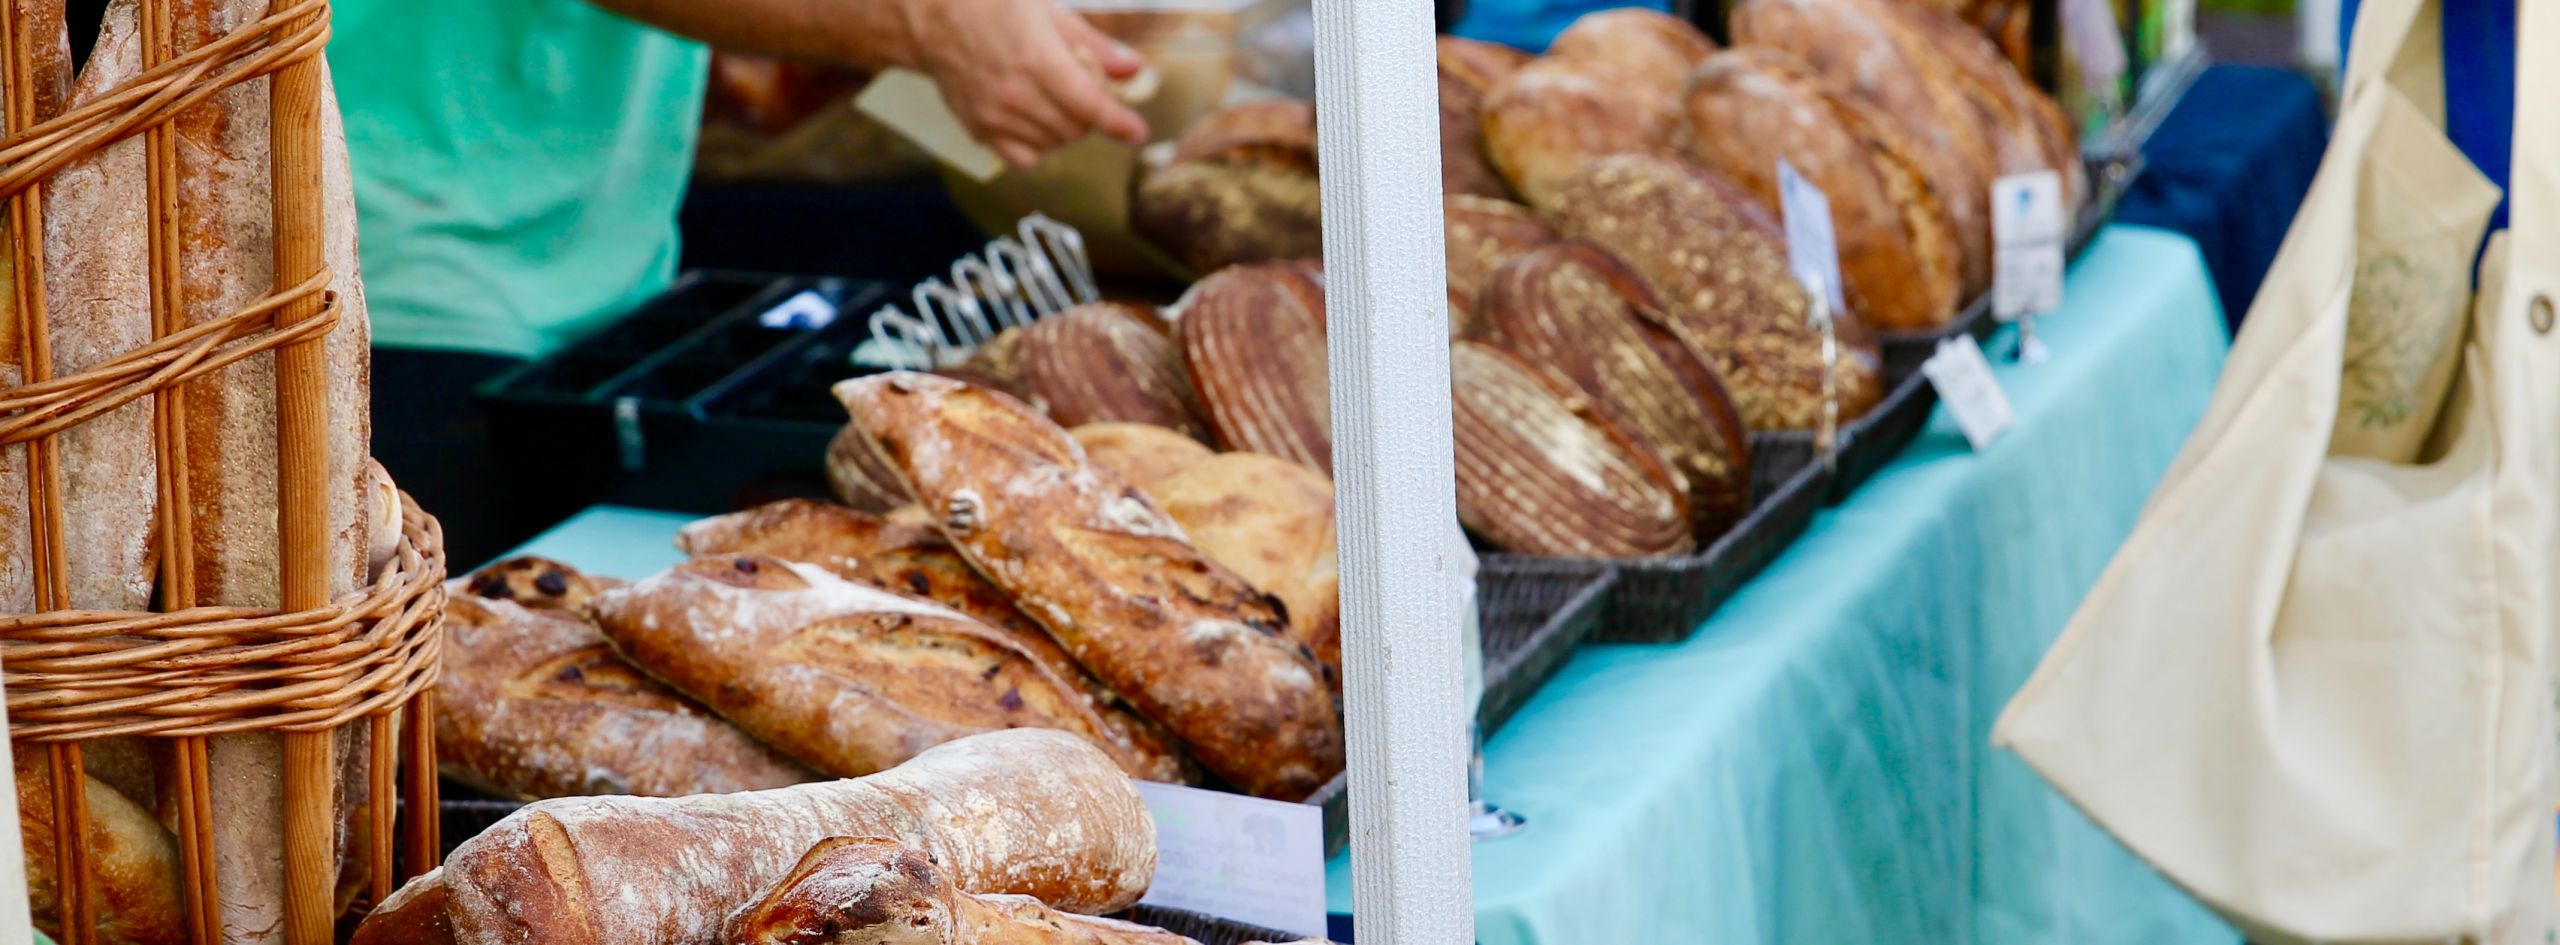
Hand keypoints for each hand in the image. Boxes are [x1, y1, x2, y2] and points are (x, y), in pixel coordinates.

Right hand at [900, 0, 1151, 167]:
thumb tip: (1133, 69)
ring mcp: (995, 116)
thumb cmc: (990, 3)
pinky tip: (1038, 120)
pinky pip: (1024, 157)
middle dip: (1092, 114)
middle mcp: (1015, 94)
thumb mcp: (1046, 9)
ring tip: (1058, 98)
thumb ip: (1092, 42)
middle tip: (1085, 88)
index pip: (1090, 105)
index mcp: (1036, 59)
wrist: (930, 16)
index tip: (1138, 134)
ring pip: (1054, 144)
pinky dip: (1040, 145)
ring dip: (1068, 128)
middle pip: (1076, 128)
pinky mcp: (979, 129)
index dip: (1119, 123)